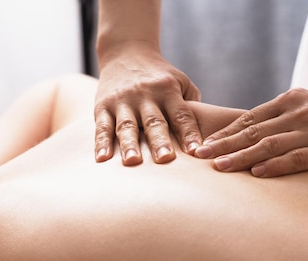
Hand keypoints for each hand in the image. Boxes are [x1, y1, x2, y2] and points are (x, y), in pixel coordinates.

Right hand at [94, 43, 201, 165]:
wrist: (126, 52)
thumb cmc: (160, 77)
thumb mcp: (180, 82)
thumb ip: (192, 106)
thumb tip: (206, 138)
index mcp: (168, 90)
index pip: (182, 115)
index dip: (189, 133)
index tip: (196, 152)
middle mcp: (146, 95)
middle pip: (154, 122)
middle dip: (160, 141)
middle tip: (166, 159)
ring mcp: (123, 101)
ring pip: (127, 126)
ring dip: (130, 144)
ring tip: (132, 162)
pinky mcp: (103, 106)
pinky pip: (102, 127)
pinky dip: (101, 143)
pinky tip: (102, 159)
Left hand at [194, 88, 307, 176]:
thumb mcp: (304, 108)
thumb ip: (278, 118)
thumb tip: (245, 135)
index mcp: (288, 102)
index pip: (249, 118)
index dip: (225, 133)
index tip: (203, 145)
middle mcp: (297, 114)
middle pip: (254, 131)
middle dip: (225, 144)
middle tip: (201, 156)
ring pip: (271, 144)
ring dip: (243, 156)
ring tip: (221, 167)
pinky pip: (297, 158)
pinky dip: (275, 166)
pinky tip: (257, 173)